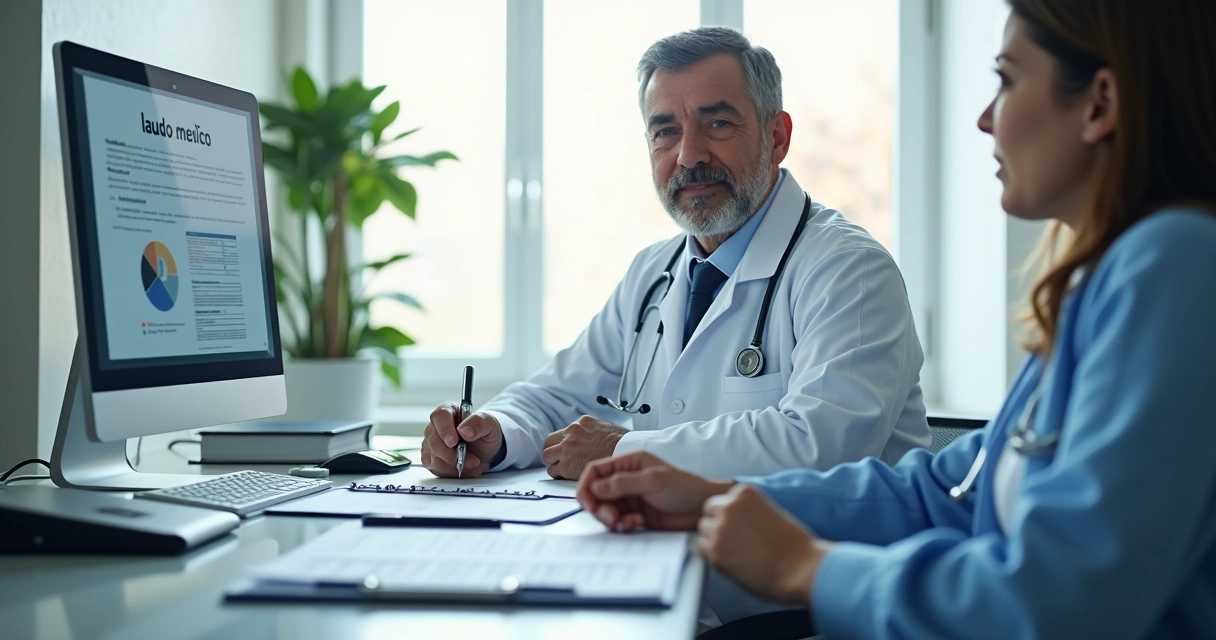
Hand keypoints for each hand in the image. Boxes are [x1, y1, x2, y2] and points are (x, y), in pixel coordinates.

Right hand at [420, 403, 504, 478]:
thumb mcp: (489, 424)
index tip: (454, 442)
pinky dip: (452, 473)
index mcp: (448, 411)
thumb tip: (464, 430)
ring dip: (455, 466)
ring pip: (434, 458)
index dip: (444, 430)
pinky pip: (436, 469)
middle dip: (452, 454)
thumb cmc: (484, 432)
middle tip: (473, 460)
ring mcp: (431, 444)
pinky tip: (465, 469)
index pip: (439, 417)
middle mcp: (435, 427)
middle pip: (433, 440)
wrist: (485, 448)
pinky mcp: (431, 459)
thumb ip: (479, 422)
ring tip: (474, 464)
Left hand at [541, 415, 628, 478]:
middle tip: (560, 460)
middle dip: (553, 452)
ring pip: (547, 457)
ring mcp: (567, 450)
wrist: (627, 454)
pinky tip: (568, 477)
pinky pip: (552, 471)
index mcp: (579, 424)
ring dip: (554, 463)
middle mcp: (570, 434)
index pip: (561, 433)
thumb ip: (589, 431)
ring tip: (564, 469)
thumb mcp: (604, 427)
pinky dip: (558, 475)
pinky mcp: (567, 466)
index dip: (562, 443)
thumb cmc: (622, 444)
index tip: (566, 450)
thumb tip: (587, 438)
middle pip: (548, 443)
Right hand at [577, 451, 732, 531]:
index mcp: (629, 463)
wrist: (703, 509)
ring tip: (629, 523)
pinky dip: (622, 525)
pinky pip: (617, 521)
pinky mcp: (635, 514)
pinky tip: (637, 524)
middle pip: (597, 493)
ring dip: (612, 519)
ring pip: (605, 509)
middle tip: (612, 518)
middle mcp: (626, 479)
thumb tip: (596, 487)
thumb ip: (622, 483)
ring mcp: (630, 498)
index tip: (588, 504)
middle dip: (600, 508)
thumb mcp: (653, 481)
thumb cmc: (685, 488)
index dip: (586, 487)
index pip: (595, 471)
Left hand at [697, 484, 831, 605]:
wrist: (801, 568)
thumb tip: (735, 519)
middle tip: (735, 540)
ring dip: (714, 540)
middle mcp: (729, 507)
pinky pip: (703, 550)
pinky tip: (734, 561)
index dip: (729, 515)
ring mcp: (720, 529)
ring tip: (737, 552)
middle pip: (708, 513)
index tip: (739, 526)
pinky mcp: (716, 552)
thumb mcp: (771, 512)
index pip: (722, 500)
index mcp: (744, 494)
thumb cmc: (794, 545)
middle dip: (718, 525)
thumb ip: (749, 511)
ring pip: (703, 531)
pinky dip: (714, 556)